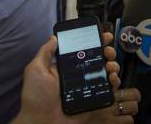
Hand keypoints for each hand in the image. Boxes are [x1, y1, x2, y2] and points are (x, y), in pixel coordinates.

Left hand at [14, 32, 135, 123]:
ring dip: (112, 64)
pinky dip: (114, 81)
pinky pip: (108, 88)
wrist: (43, 122)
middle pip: (98, 58)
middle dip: (107, 51)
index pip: (82, 49)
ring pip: (106, 71)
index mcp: (65, 67)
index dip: (94, 41)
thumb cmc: (36, 98)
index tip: (103, 35)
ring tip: (110, 65)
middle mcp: (78, 74)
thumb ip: (45, 52)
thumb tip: (54, 37)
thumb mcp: (35, 70)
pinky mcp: (93, 98)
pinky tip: (112, 78)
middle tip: (108, 51)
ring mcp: (87, 86)